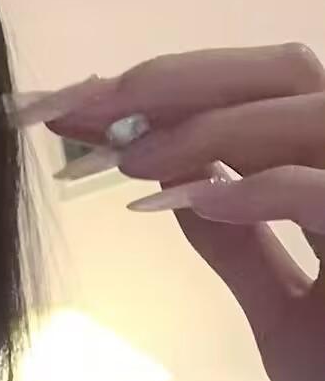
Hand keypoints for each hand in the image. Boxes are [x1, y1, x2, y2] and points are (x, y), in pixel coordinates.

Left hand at [41, 43, 324, 380]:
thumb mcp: (283, 310)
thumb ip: (240, 245)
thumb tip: (178, 189)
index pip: (260, 96)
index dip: (171, 87)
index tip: (79, 105)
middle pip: (286, 71)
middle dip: (176, 81)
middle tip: (86, 108)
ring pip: (307, 111)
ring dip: (205, 127)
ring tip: (125, 159)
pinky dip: (258, 189)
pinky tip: (186, 200)